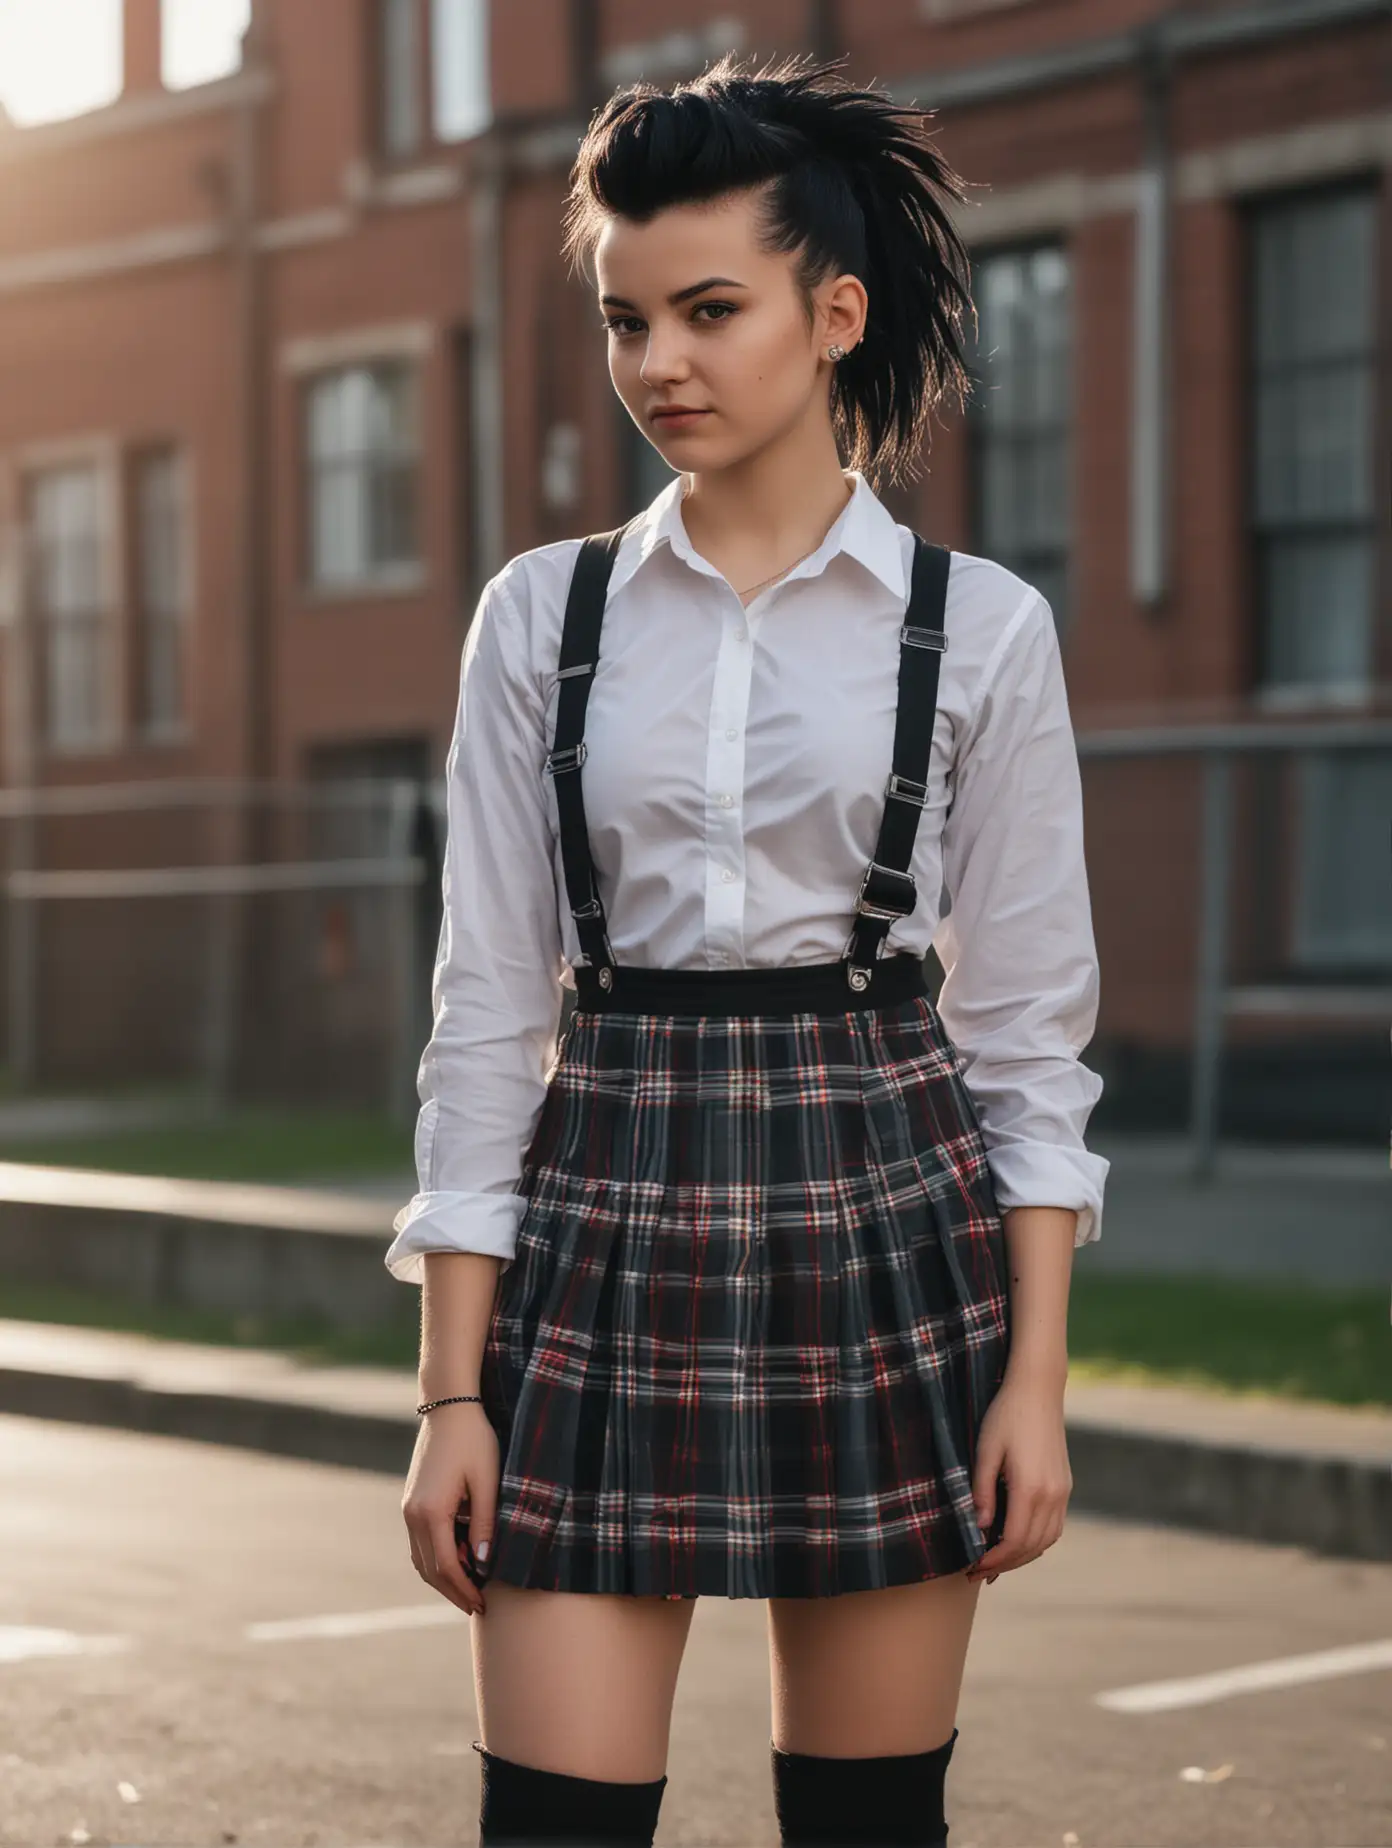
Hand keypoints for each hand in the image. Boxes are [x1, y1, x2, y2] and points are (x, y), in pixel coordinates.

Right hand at [401, 1401, 499, 1616]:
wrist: (449, 1408)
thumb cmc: (474, 1441)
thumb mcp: (487, 1482)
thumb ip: (485, 1524)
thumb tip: (481, 1565)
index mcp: (431, 1512)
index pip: (445, 1566)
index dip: (464, 1589)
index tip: (483, 1604)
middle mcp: (412, 1515)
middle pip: (429, 1569)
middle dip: (453, 1591)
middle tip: (477, 1607)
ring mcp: (408, 1509)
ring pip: (421, 1559)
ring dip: (443, 1578)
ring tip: (469, 1590)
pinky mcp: (412, 1502)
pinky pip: (420, 1542)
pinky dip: (436, 1559)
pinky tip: (458, 1561)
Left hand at [965, 1365, 1071, 1584]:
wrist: (1038, 1390)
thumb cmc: (1005, 1416)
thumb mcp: (985, 1451)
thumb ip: (982, 1492)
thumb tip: (979, 1528)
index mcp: (1030, 1488)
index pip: (1013, 1541)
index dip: (992, 1559)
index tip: (972, 1567)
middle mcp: (1052, 1495)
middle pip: (1031, 1547)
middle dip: (1004, 1564)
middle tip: (978, 1571)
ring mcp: (1063, 1491)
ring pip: (1046, 1540)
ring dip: (1022, 1556)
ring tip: (996, 1562)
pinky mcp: (1065, 1485)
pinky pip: (1054, 1526)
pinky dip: (1036, 1541)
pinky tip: (1017, 1540)